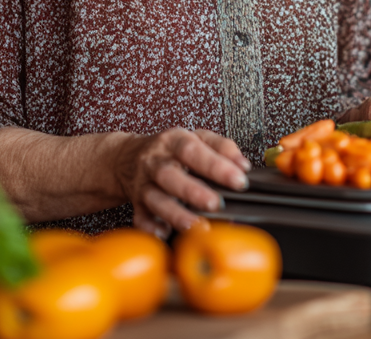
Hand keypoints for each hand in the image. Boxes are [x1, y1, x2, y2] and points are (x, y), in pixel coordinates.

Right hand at [113, 128, 250, 237]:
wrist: (127, 157)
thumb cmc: (170, 149)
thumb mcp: (196, 137)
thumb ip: (222, 147)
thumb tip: (242, 165)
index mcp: (173, 142)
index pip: (193, 151)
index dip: (216, 166)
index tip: (239, 180)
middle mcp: (156, 162)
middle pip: (170, 175)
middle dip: (193, 191)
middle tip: (216, 203)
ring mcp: (144, 184)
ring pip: (155, 199)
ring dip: (175, 214)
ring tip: (196, 226)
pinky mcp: (137, 204)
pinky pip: (140, 218)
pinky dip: (151, 228)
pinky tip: (165, 233)